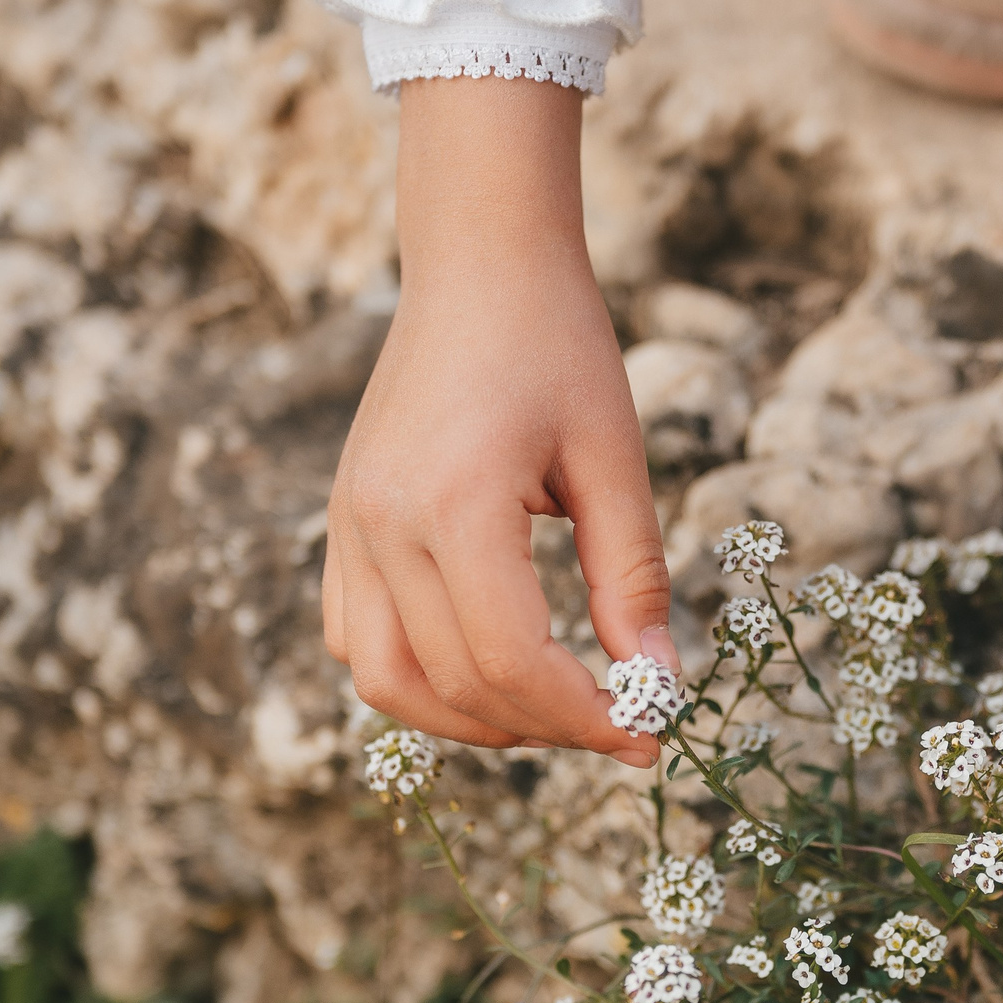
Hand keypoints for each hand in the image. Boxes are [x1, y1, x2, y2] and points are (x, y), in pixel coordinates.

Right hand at [323, 76, 672, 764]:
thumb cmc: (558, 345)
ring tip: (555, 709)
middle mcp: (381, 524)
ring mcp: (349, 526)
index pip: (510, 661)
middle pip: (452, 684)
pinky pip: (357, 640)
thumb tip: (658, 683)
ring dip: (471, 720)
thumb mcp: (616, 458)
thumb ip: (634, 579)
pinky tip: (492, 668)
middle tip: (620, 725)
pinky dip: (420, 679)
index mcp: (454, 504)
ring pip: (386, 681)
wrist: (479, 267)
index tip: (650, 735)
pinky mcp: (343, 523)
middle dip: (543, 728)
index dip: (584, 717)